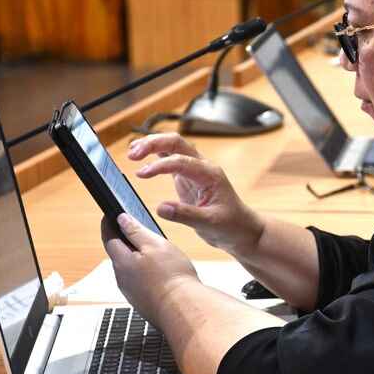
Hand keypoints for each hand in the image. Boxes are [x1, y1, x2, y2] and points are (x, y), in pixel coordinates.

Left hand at [101, 213, 198, 326]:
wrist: (184, 310)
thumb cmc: (172, 277)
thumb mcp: (156, 245)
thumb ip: (136, 231)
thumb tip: (121, 219)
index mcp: (122, 262)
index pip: (109, 238)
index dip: (109, 224)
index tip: (110, 215)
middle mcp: (122, 279)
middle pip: (120, 255)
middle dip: (127, 242)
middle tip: (139, 231)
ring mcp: (132, 293)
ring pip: (131, 270)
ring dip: (139, 260)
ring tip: (157, 254)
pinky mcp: (143, 303)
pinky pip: (141, 283)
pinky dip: (147, 275)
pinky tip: (163, 274)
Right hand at [128, 133, 262, 257]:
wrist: (241, 229)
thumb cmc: (231, 225)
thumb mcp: (210, 224)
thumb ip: (186, 215)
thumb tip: (161, 208)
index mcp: (210, 174)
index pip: (181, 161)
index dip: (159, 166)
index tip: (141, 174)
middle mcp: (203, 167)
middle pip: (176, 143)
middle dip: (154, 144)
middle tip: (133, 155)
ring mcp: (195, 171)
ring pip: (173, 147)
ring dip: (153, 145)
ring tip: (132, 152)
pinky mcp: (188, 178)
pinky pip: (171, 160)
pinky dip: (155, 156)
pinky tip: (142, 159)